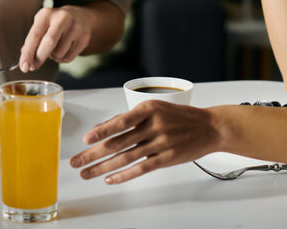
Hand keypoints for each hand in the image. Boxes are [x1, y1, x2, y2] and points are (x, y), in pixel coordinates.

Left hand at [17, 5, 91, 71]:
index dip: (28, 53)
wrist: (80, 17)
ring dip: (53, 57)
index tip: (24, 67)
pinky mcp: (84, 38)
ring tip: (55, 48)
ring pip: (58, 53)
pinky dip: (62, 59)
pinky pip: (68, 58)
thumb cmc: (55, 24)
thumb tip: (26, 62)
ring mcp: (76, 27)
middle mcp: (62, 18)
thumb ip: (32, 42)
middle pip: (49, 43)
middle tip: (33, 67)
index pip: (35, 35)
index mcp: (47, 14)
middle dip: (39, 58)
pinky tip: (64, 50)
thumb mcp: (41, 25)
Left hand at [70, 101, 220, 183]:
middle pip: (118, 142)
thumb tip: (101, 127)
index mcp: (149, 108)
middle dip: (94, 153)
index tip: (86, 139)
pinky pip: (141, 168)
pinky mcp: (167, 157)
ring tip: (88, 173)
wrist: (210, 127)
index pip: (120, 121)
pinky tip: (110, 179)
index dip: (101, 131)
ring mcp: (161, 142)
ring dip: (103, 167)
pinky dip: (124, 175)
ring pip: (126, 157)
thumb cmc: (180, 116)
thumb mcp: (156, 109)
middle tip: (77, 161)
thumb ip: (129, 118)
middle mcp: (154, 125)